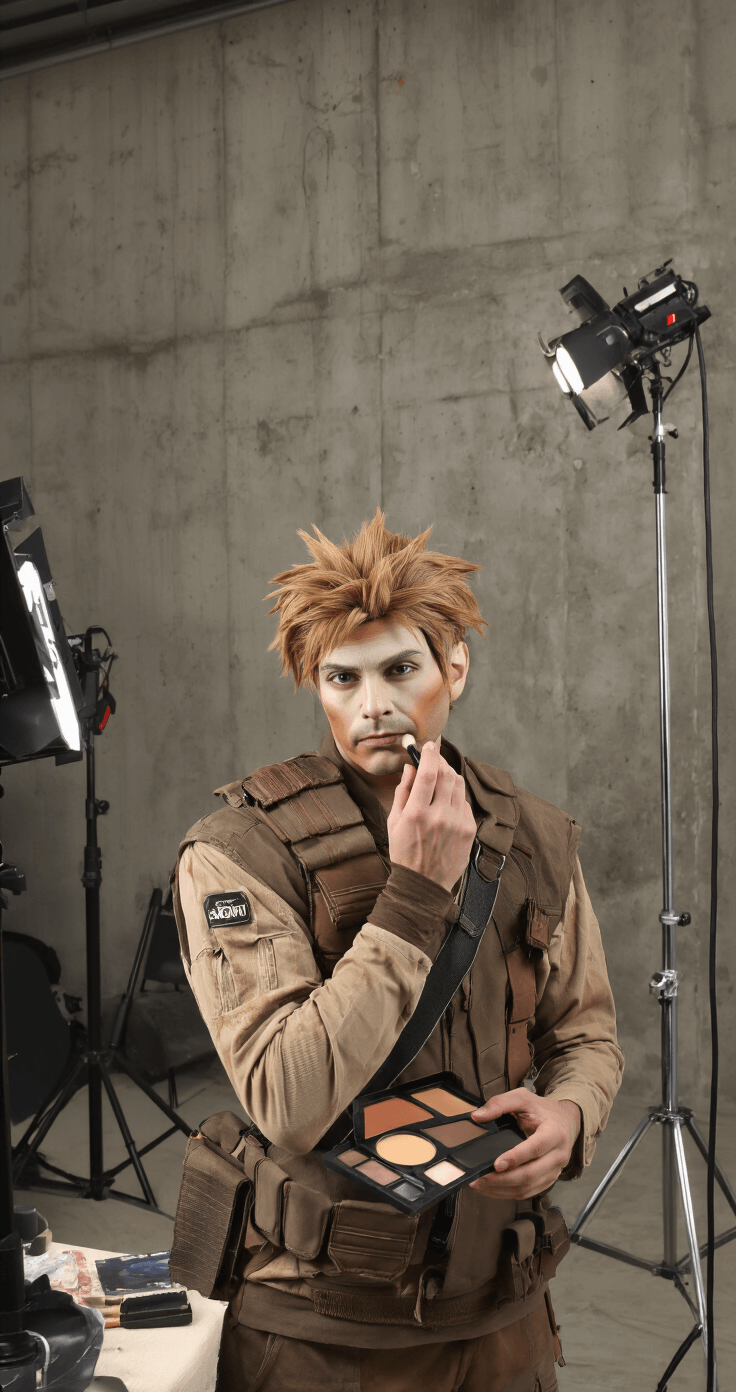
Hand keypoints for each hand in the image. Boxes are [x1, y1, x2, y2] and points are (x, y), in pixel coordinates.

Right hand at [387, 741, 476, 891]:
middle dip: (440, 762)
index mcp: (417, 814)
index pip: (428, 773)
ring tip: (439, 779)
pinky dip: (455, 797)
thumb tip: (411, 767)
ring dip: (449, 776)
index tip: (428, 745)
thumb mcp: (394, 821)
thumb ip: (403, 791)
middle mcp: (440, 817)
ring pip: (458, 785)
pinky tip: (445, 804)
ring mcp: (457, 824)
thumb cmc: (404, 851)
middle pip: (446, 775)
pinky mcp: (469, 830)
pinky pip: (464, 802)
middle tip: (434, 758)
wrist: (423, 883)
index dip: (429, 754)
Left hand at [468, 1091, 581, 1199]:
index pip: (536, 1148)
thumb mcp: (522, 1098)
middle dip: (503, 1179)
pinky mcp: (548, 1180)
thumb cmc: (542, 1110)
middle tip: (480, 1178)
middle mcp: (558, 1154)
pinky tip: (492, 1189)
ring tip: (481, 1184)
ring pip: (528, 1188)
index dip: (516, 1157)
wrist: (564, 1121)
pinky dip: (508, 1193)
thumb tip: (477, 1116)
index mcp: (554, 1132)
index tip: (496, 1164)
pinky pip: (528, 1192)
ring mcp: (555, 1170)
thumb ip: (499, 1104)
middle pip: (531, 1174)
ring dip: (503, 1190)